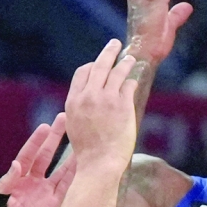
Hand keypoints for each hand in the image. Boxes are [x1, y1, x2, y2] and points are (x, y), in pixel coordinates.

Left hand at [0, 114, 77, 206]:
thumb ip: (7, 184)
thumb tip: (17, 164)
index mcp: (18, 182)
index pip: (29, 157)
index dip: (36, 142)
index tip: (45, 127)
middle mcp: (34, 186)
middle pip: (47, 158)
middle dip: (56, 139)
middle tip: (65, 119)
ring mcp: (48, 197)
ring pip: (62, 171)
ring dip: (71, 156)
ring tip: (81, 137)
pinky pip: (69, 190)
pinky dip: (77, 178)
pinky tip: (85, 164)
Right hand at [65, 39, 138, 170]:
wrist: (99, 162)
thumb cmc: (88, 149)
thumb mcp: (75, 125)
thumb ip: (80, 108)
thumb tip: (88, 97)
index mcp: (73, 100)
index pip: (82, 72)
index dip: (91, 65)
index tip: (98, 64)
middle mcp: (88, 96)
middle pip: (99, 65)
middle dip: (108, 52)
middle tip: (115, 44)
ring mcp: (106, 98)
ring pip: (117, 71)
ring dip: (125, 62)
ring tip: (130, 59)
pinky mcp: (122, 104)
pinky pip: (128, 85)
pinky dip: (131, 81)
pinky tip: (133, 80)